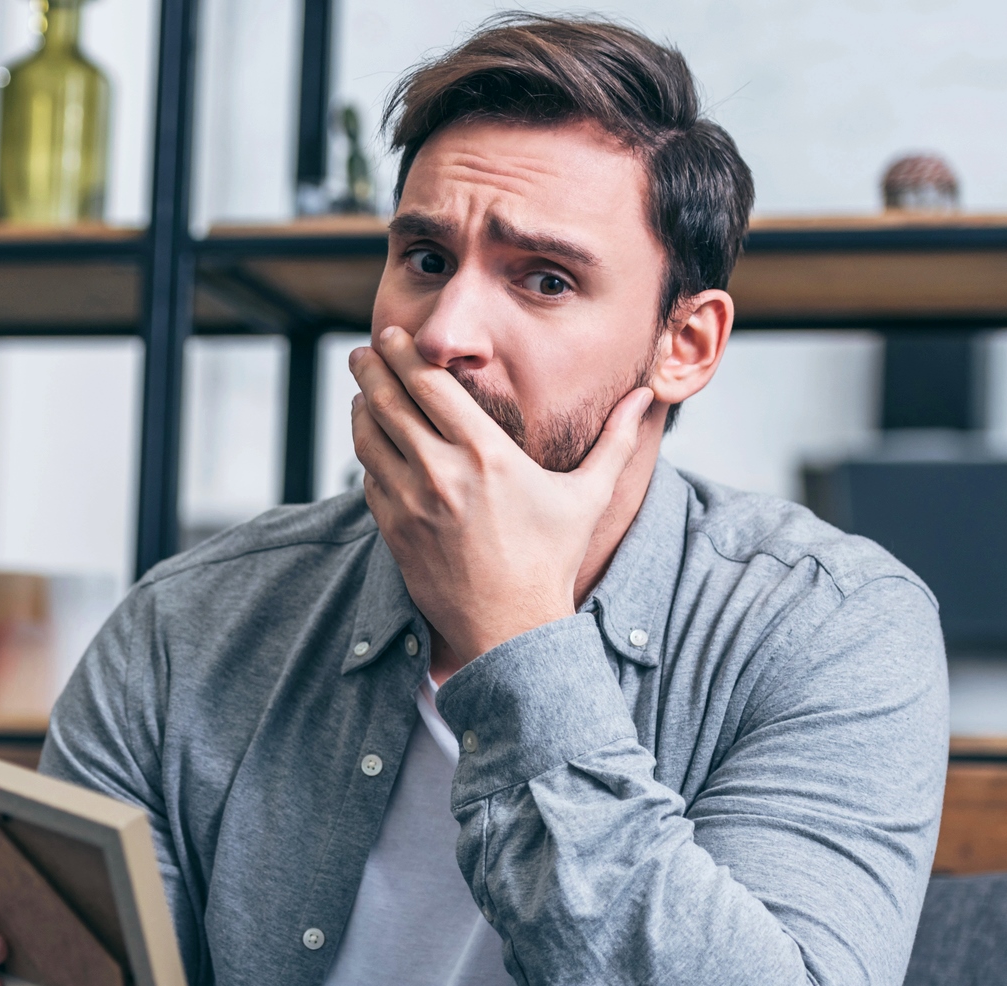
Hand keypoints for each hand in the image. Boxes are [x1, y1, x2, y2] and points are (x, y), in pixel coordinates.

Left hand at [350, 326, 653, 664]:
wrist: (511, 628)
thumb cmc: (551, 561)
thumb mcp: (588, 497)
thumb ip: (614, 441)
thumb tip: (644, 397)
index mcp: (486, 454)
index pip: (430, 384)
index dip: (405, 353)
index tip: (395, 335)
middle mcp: (442, 473)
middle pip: (389, 402)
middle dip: (373, 369)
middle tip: (364, 351)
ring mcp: (412, 503)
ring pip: (369, 439)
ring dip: (362, 408)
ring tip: (364, 391)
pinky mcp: (394, 532)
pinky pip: (369, 479)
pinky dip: (367, 455)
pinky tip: (371, 442)